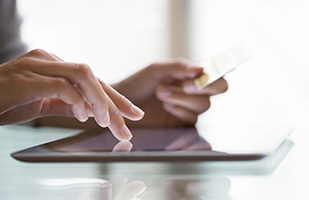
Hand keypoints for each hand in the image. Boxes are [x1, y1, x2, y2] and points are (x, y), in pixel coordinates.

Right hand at [0, 49, 143, 139]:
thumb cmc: (7, 101)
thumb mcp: (43, 103)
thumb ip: (67, 103)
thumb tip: (93, 111)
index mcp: (56, 66)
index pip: (93, 80)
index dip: (115, 97)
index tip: (133, 113)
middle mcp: (50, 61)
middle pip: (93, 77)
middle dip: (115, 102)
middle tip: (128, 124)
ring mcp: (38, 65)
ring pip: (82, 75)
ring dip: (100, 100)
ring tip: (107, 122)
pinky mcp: (27, 77)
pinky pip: (61, 85)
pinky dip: (76, 101)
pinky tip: (82, 115)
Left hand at [112, 59, 227, 126]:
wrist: (122, 104)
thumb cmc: (139, 83)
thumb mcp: (156, 70)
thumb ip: (178, 67)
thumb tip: (201, 69)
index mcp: (191, 74)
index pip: (216, 73)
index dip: (214, 75)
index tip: (199, 75)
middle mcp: (194, 90)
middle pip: (217, 90)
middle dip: (203, 87)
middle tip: (184, 85)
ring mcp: (189, 107)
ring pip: (204, 105)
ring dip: (184, 98)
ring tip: (161, 92)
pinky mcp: (181, 123)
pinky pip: (192, 119)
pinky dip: (180, 111)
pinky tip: (165, 106)